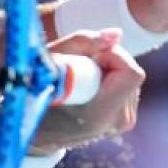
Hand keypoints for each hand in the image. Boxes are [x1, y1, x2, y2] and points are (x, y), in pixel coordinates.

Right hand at [27, 29, 144, 154]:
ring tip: (81, 81)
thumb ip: (83, 42)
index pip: (131, 73)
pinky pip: (126, 88)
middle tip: (79, 68)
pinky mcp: (124, 122)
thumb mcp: (50, 60)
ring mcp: (122, 124)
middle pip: (129, 72)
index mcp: (100, 111)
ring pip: (128, 78)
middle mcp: (117, 121)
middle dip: (106, 61)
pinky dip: (110, 81)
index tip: (88, 58)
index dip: (111, 56)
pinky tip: (89, 89)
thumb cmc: (36, 93)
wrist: (35, 134)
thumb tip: (117, 33)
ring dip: (107, 71)